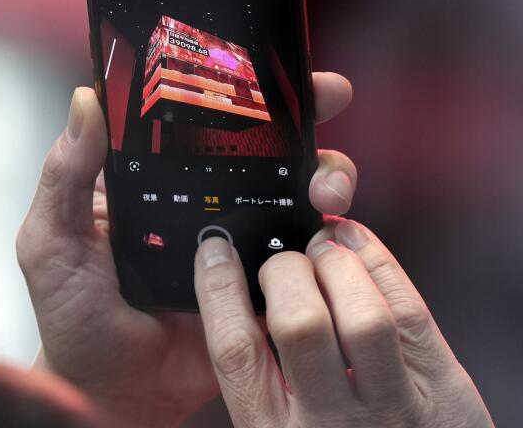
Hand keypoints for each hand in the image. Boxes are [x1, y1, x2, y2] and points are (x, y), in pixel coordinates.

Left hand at [16, 72, 355, 426]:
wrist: (113, 392)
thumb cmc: (73, 317)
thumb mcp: (52, 240)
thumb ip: (65, 175)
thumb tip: (86, 100)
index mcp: (151, 180)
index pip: (196, 119)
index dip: (232, 85)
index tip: (267, 59)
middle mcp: (199, 199)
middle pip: (260, 143)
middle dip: (302, 113)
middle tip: (328, 95)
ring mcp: (236, 239)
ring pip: (294, 188)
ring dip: (325, 171)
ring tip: (326, 186)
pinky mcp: (262, 281)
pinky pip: (306, 251)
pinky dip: (329, 234)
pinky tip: (332, 226)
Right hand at [194, 219, 494, 427]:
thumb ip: (260, 374)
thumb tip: (244, 289)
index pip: (236, 349)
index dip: (219, 288)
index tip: (216, 252)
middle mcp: (331, 424)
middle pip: (299, 323)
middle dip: (285, 269)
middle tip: (285, 261)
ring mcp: (393, 409)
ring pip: (365, 315)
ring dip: (339, 264)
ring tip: (327, 253)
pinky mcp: (443, 393)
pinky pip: (412, 311)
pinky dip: (381, 264)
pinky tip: (360, 249)